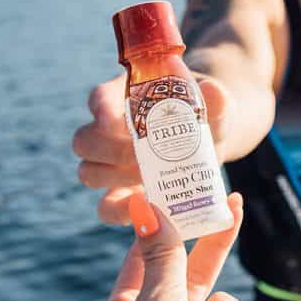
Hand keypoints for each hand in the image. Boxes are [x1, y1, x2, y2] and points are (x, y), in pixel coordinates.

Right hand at [72, 73, 230, 224]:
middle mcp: (108, 132)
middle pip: (84, 140)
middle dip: (110, 150)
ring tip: (148, 177)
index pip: (99, 99)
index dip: (101, 109)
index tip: (114, 118)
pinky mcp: (122, 196)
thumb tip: (212, 91)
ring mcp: (111, 166)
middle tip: (139, 154)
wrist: (211, 141)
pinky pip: (105, 208)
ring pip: (88, 173)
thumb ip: (215, 100)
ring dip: (116, 178)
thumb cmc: (205, 116)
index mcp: (124, 98)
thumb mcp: (215, 106)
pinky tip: (146, 205)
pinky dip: (121, 210)